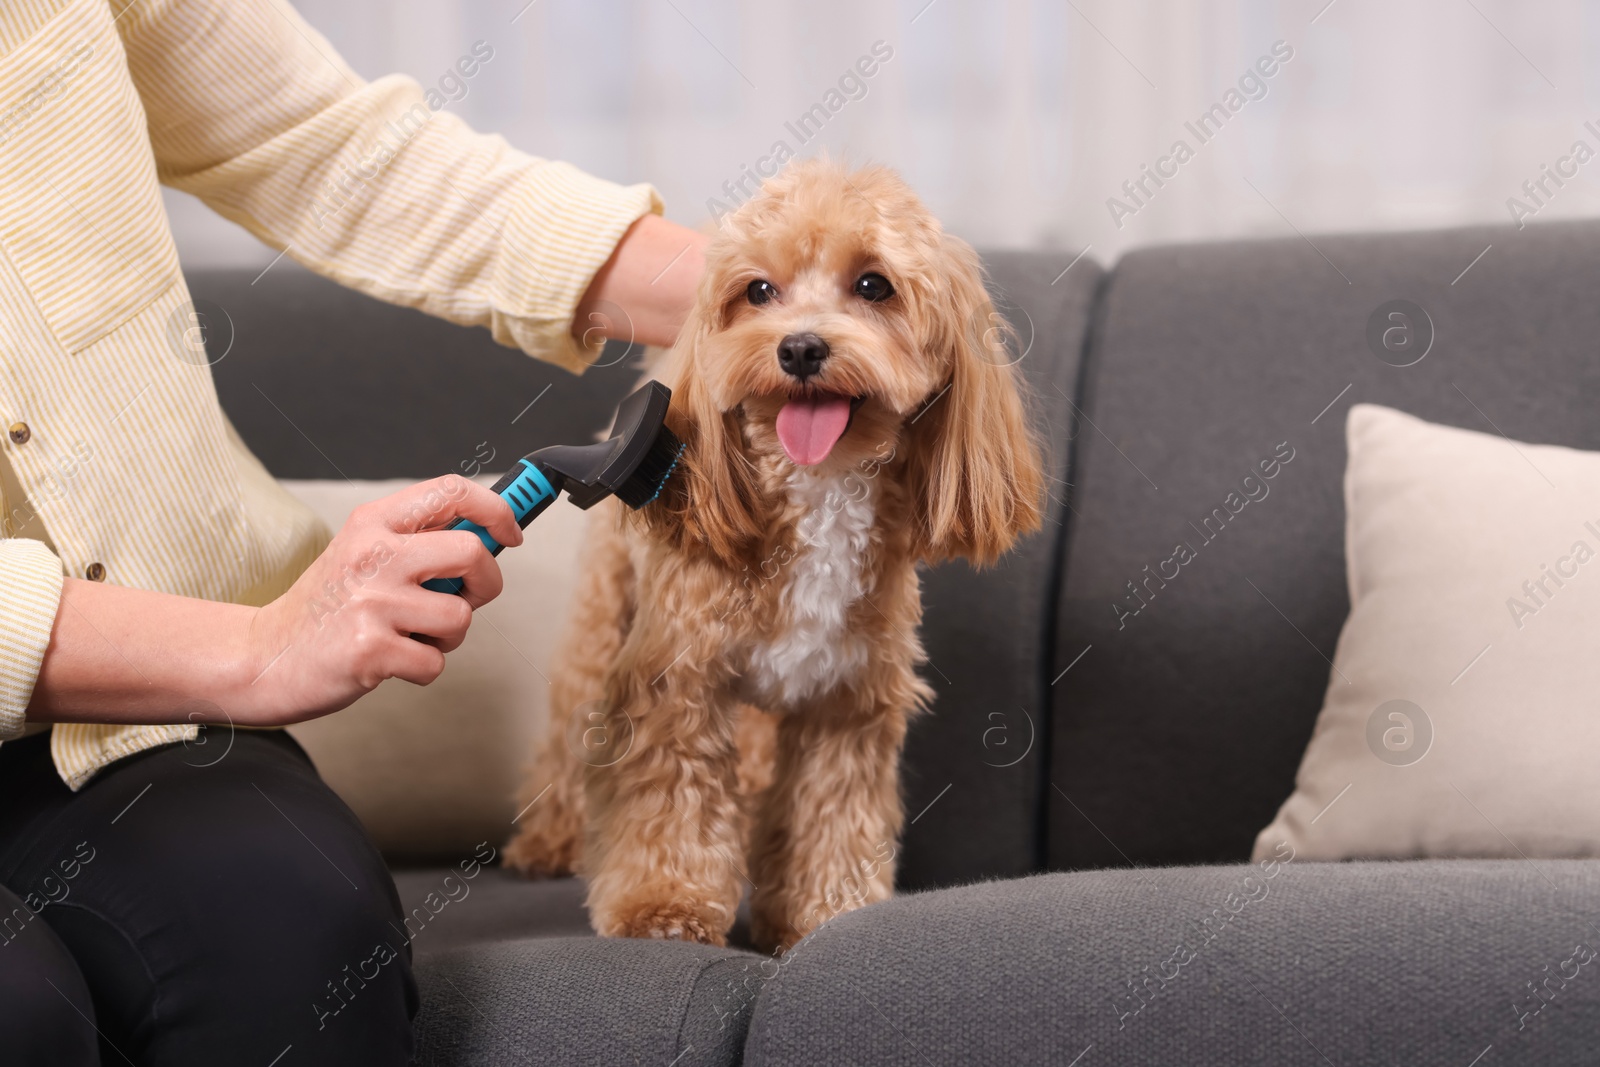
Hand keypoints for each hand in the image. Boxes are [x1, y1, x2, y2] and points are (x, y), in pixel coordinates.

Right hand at [238, 475, 522, 725]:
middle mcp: (373, 554)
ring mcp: (371, 602)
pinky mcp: (370, 650)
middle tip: (464, 598)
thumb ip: (418, 541)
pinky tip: (390, 660)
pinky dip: (422, 668)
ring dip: (447, 636)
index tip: (510, 532)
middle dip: (485, 583)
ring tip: (409, 634)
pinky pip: (435, 661)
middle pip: (472, 553)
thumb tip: (491, 535)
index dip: (496, 509)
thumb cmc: (326, 608)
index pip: (451, 490)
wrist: (263, 656)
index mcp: (373, 523)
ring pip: (460, 617)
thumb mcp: (362, 552)